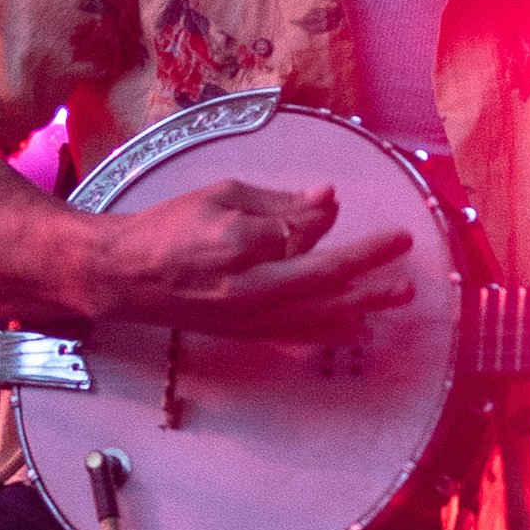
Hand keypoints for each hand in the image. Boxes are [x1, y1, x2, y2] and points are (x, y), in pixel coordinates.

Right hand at [74, 179, 416, 340]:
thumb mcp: (222, 196)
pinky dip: (329, 331)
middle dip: (370, 276)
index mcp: (240, 247)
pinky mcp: (243, 332)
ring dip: (361, 306)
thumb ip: (276, 203)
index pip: (307, 239)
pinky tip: (355, 328)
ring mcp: (247, 317)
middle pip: (323, 285)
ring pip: (316, 316)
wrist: (123, 274)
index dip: (343, 233)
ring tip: (396, 297)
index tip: (377, 225)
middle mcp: (248, 289)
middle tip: (406, 265)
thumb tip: (327, 202)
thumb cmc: (168, 227)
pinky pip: (296, 333)